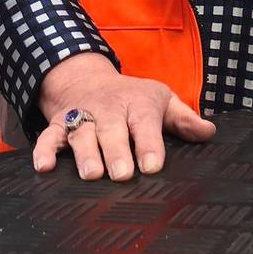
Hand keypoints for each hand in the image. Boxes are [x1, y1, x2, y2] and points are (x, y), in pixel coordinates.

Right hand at [33, 53, 216, 179]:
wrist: (86, 79)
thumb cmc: (131, 98)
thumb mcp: (161, 100)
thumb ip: (183, 120)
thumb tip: (208, 133)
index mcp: (137, 104)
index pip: (145, 123)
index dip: (149, 144)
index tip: (152, 165)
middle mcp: (108, 110)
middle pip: (111, 130)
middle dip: (116, 151)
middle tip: (122, 174)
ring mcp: (82, 117)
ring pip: (81, 134)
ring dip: (84, 153)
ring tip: (91, 174)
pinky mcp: (59, 124)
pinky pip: (48, 136)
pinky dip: (43, 150)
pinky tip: (43, 167)